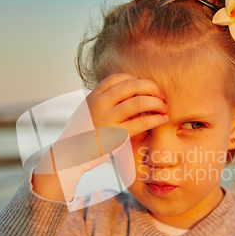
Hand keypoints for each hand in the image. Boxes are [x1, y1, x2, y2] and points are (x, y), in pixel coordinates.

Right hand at [51, 73, 168, 173]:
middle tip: (160, 95)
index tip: (146, 87)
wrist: (70, 156)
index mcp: (93, 97)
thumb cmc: (81, 136)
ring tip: (164, 107)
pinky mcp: (116, 135)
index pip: (118, 78)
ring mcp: (107, 119)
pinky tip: (162, 119)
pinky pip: (141, 123)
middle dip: (150, 87)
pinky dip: (155, 119)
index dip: (136, 79)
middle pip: (131, 85)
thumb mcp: (87, 112)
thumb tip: (123, 96)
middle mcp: (99, 105)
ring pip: (138, 102)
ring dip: (156, 102)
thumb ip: (102, 102)